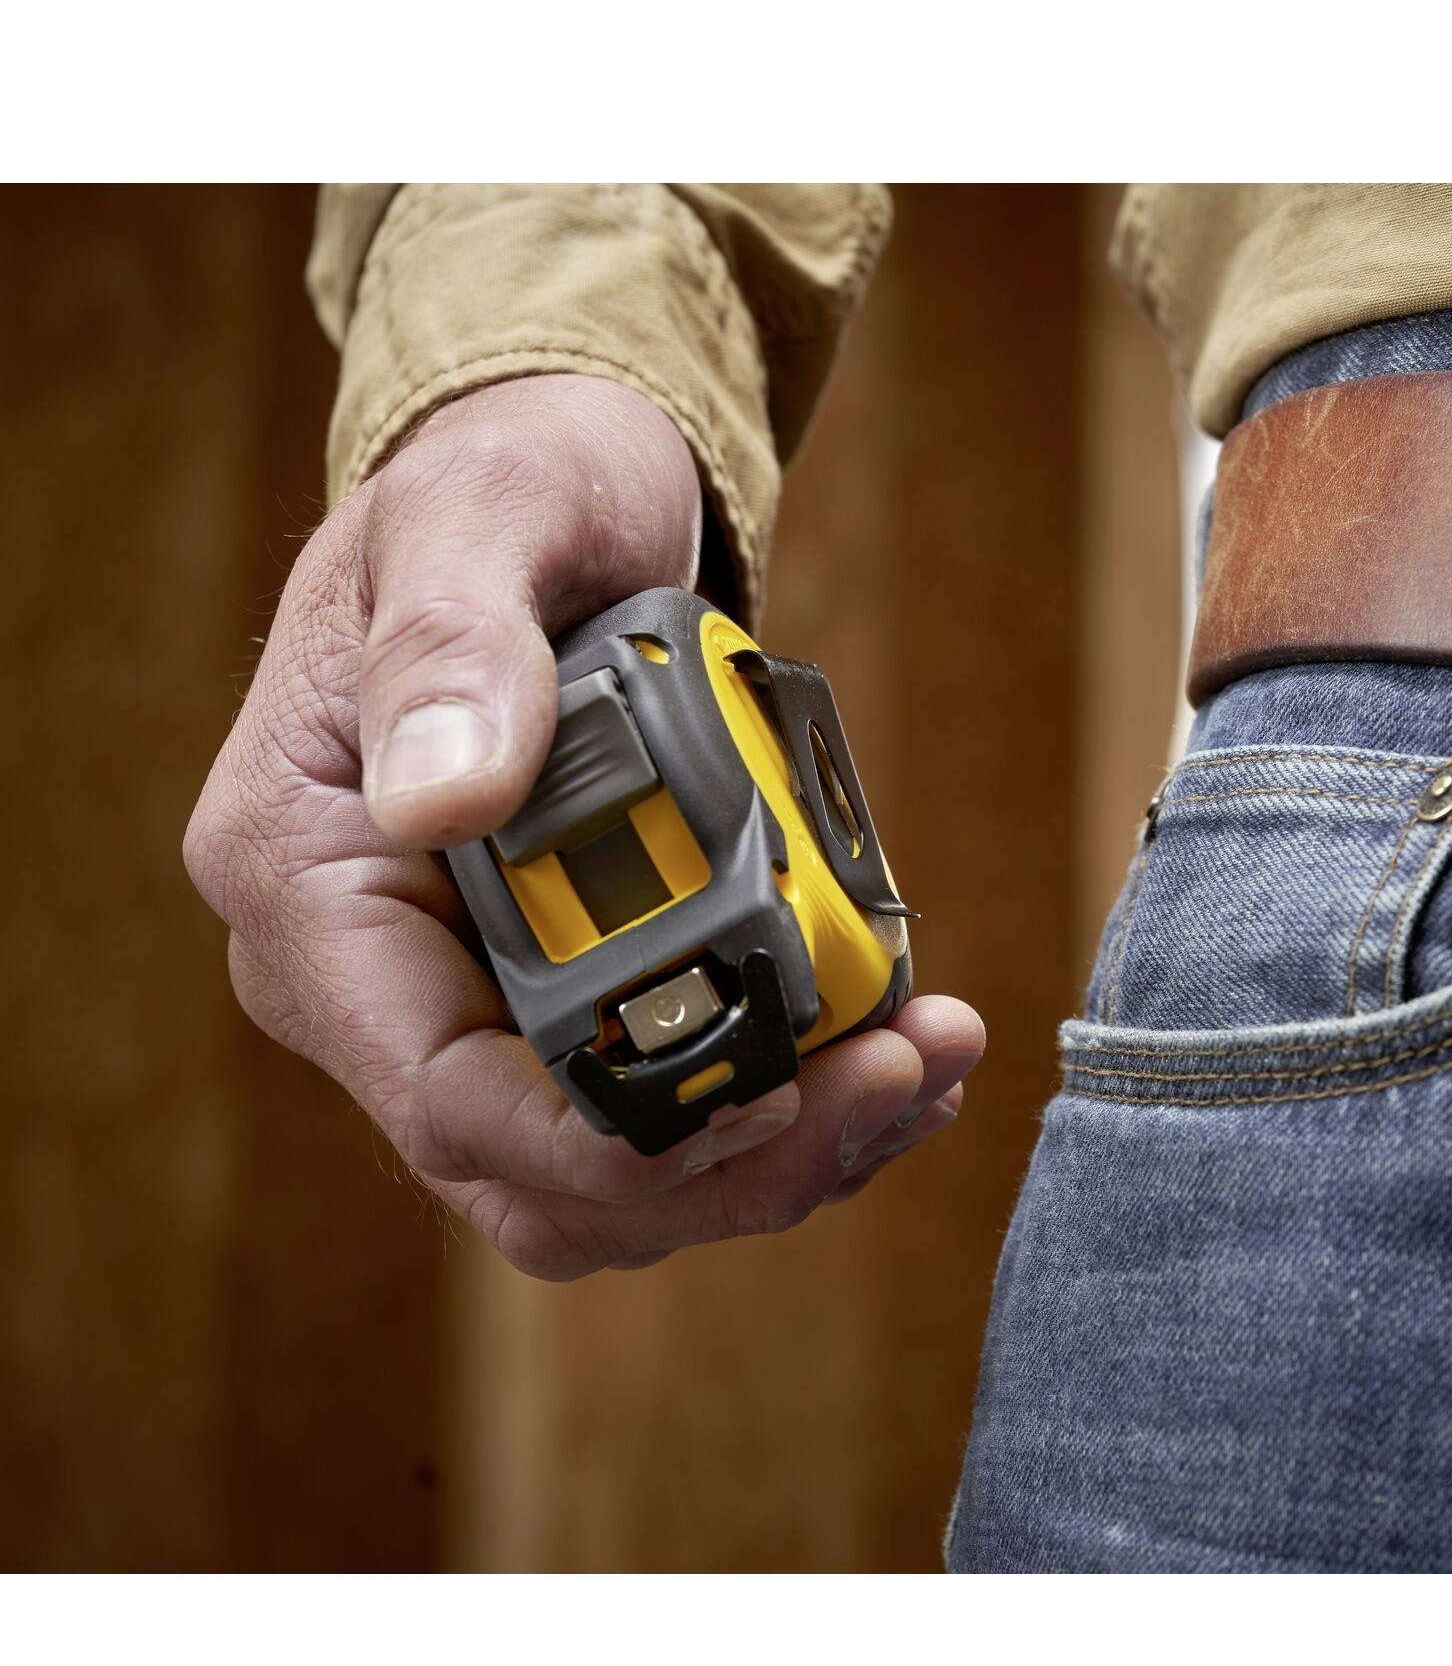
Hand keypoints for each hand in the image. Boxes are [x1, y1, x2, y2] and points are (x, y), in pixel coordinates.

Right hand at [185, 373, 983, 1279]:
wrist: (555, 498)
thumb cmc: (505, 488)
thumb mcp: (479, 521)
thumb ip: (456, 649)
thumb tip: (447, 799)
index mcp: (308, 883)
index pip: (445, 1099)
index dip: (619, 1141)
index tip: (785, 1094)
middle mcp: (374, 979)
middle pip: (547, 1176)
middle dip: (737, 1162)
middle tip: (904, 1076)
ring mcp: (472, 1002)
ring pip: (620, 1172)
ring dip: (785, 1149)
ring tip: (929, 1059)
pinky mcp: (567, 1000)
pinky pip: (669, 1106)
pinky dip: (788, 1100)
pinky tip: (895, 1042)